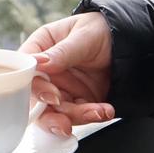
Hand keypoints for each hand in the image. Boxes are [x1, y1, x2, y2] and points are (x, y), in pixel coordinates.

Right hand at [18, 12, 114, 137]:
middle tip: (64, 123)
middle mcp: (47, 72)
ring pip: (58, 113)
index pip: (25, 72)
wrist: (128, 41)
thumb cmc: (99, 29)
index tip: (51, 96)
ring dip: (76, 117)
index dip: (34, 88)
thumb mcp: (82, 36)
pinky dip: (92, 116)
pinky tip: (104, 110)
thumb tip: (39, 63)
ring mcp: (62, 88)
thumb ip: (62, 52)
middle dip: (50, 116)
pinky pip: (79, 116)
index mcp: (40, 49)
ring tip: (97, 111)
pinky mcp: (78, 101)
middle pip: (36, 100)